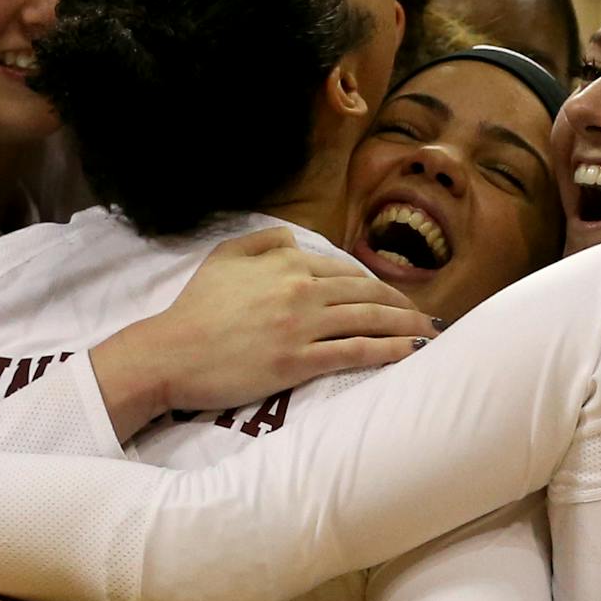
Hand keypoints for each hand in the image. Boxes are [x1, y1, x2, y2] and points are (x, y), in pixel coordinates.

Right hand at [90, 229, 437, 439]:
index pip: (346, 270)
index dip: (377, 283)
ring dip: (406, 326)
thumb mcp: (223, 257)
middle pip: (366, 292)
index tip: (396, 296)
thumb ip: (264, 240)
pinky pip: (354, 352)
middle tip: (426, 317)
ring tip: (430, 334)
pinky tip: (410, 353)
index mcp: (285, 261)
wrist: (170, 353)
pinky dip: (387, 350)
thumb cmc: (195, 308)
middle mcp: (300, 289)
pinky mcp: (298, 361)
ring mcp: (301, 326)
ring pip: (368, 319)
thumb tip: (296, 239)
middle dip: (403, 304)